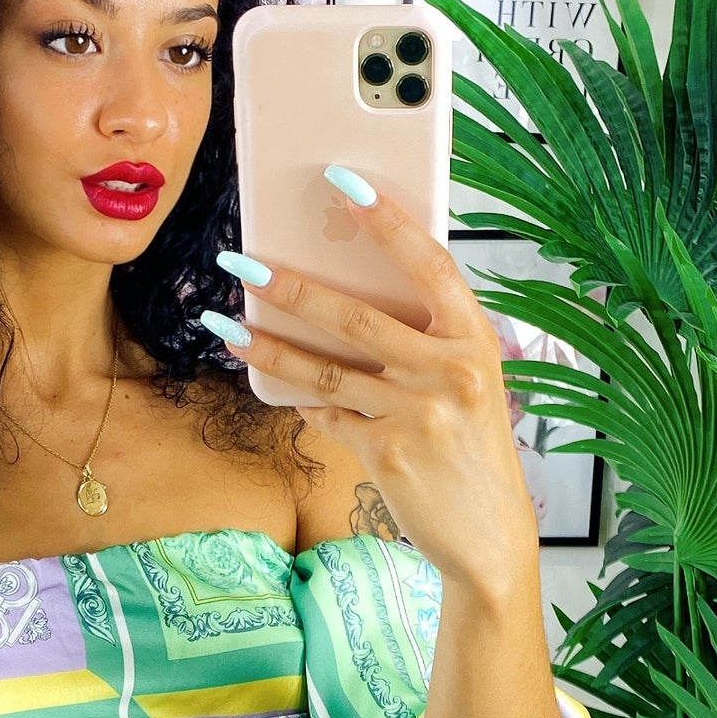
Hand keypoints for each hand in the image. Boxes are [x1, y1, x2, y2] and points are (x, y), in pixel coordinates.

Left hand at [212, 177, 535, 599]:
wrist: (489, 536)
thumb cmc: (472, 448)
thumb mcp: (467, 383)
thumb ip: (424, 341)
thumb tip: (344, 295)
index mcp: (475, 338)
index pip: (429, 262)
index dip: (386, 219)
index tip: (343, 182)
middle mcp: (450, 370)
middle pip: (356, 316)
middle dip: (291, 285)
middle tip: (242, 262)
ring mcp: (418, 412)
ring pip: (326, 369)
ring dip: (269, 344)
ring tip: (227, 324)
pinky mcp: (388, 453)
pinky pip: (329, 415)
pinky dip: (302, 401)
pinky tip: (274, 384)